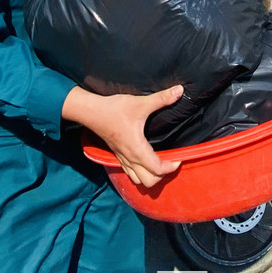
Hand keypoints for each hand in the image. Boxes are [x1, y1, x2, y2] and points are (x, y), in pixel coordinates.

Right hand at [65, 85, 183, 187]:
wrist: (91, 112)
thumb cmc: (115, 109)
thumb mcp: (141, 103)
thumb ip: (161, 98)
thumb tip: (179, 90)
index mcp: (137, 149)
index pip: (157, 169)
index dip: (171, 167)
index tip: (179, 157)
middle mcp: (130, 158)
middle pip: (149, 182)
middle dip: (162, 175)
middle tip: (170, 161)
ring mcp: (122, 158)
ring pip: (138, 180)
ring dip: (150, 176)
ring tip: (160, 162)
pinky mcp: (117, 155)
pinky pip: (130, 173)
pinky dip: (140, 173)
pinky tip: (145, 161)